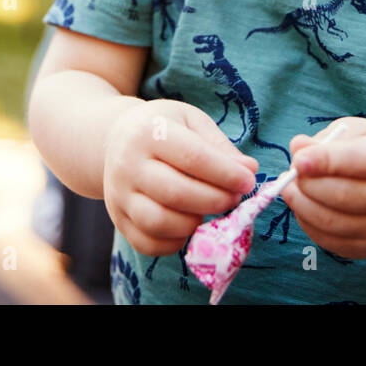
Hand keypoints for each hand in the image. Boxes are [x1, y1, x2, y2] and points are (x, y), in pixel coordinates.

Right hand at [103, 99, 259, 256]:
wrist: (116, 139)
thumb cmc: (163, 128)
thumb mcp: (191, 122)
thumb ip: (220, 147)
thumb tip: (250, 170)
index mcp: (148, 132)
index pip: (193, 157)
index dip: (226, 174)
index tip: (248, 182)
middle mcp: (127, 164)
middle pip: (176, 193)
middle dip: (215, 200)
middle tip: (234, 199)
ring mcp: (118, 194)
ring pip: (159, 222)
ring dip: (194, 223)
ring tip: (208, 211)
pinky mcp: (118, 219)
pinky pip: (147, 243)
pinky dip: (175, 242)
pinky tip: (189, 226)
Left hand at [281, 117, 365, 259]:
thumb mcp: (358, 133)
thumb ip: (328, 139)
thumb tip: (297, 147)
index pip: (358, 161)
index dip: (325, 161)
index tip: (298, 160)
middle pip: (342, 195)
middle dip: (307, 184)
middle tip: (290, 173)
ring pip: (331, 222)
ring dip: (300, 204)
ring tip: (288, 188)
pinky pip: (328, 240)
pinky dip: (307, 222)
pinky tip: (303, 205)